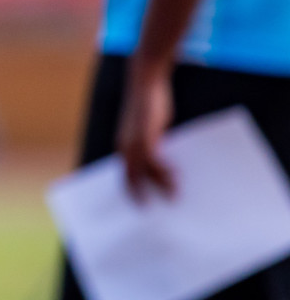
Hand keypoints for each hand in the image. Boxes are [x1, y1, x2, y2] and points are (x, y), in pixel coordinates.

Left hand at [116, 61, 176, 199]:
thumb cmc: (148, 105)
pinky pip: (154, 163)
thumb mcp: (152, 129)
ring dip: (157, 189)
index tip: (137, 209)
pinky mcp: (146, 137)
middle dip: (138, 198)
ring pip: (142, 174)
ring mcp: (134, 143)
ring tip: (172, 202)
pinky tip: (176, 182)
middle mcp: (124, 147)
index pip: (124, 175)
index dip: (130, 192)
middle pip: (129, 180)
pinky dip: (164, 174)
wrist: (145, 81)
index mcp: (123, 147)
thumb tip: (165, 164)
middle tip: (151, 217)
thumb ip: (155, 146)